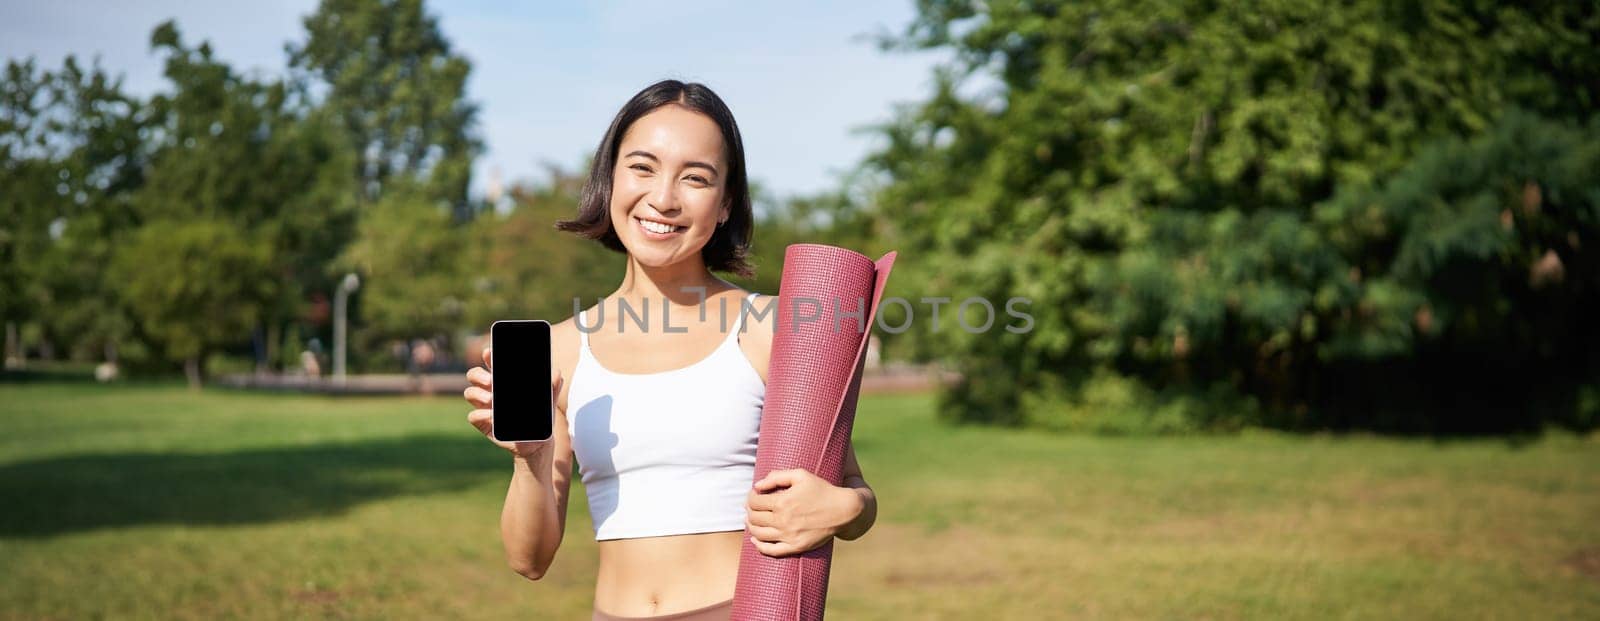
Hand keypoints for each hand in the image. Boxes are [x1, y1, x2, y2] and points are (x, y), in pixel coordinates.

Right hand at [464, 345, 560, 458]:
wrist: (538, 442)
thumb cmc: (540, 416)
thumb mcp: (548, 401)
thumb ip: (552, 387)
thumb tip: (557, 373)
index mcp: (504, 381)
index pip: (491, 364)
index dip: (487, 356)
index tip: (489, 353)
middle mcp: (491, 391)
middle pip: (474, 375)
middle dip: (478, 375)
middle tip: (490, 381)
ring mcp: (485, 407)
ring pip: (470, 393)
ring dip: (477, 394)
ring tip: (491, 400)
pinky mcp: (484, 424)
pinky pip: (473, 416)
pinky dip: (480, 415)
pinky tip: (491, 417)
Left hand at [744, 468, 864, 557]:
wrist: (843, 510)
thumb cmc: (822, 489)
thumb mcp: (801, 475)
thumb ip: (777, 476)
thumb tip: (757, 485)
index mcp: (782, 502)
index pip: (754, 501)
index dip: (750, 497)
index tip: (754, 494)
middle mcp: (783, 520)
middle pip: (754, 517)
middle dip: (749, 510)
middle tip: (751, 506)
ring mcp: (789, 536)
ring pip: (759, 534)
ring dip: (751, 526)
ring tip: (752, 520)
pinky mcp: (796, 547)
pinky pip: (771, 551)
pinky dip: (759, 546)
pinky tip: (755, 539)